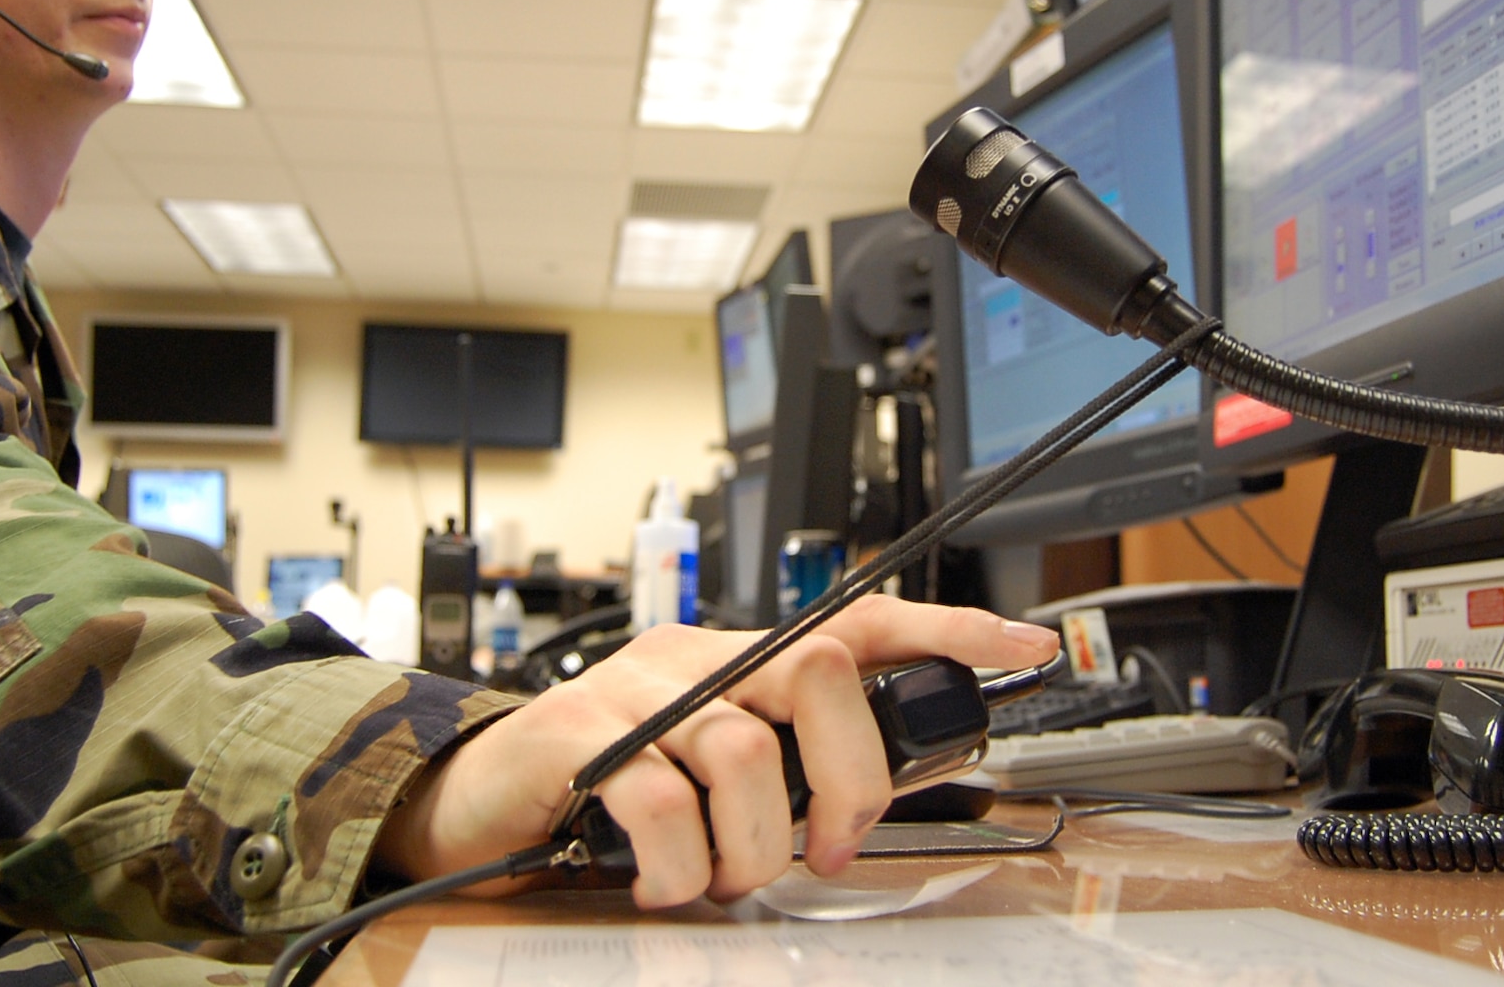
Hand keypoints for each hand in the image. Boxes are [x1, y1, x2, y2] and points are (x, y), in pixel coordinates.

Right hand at [373, 597, 1059, 907]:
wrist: (482, 796)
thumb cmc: (610, 789)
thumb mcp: (707, 769)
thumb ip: (779, 768)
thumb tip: (864, 806)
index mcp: (737, 661)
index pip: (858, 623)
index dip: (944, 631)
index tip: (1020, 644)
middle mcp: (696, 659)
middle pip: (820, 674)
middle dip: (849, 781)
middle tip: (827, 846)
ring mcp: (638, 690)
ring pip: (748, 755)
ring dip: (752, 846)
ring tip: (724, 877)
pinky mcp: (582, 735)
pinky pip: (668, 805)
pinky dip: (684, 866)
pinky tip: (669, 880)